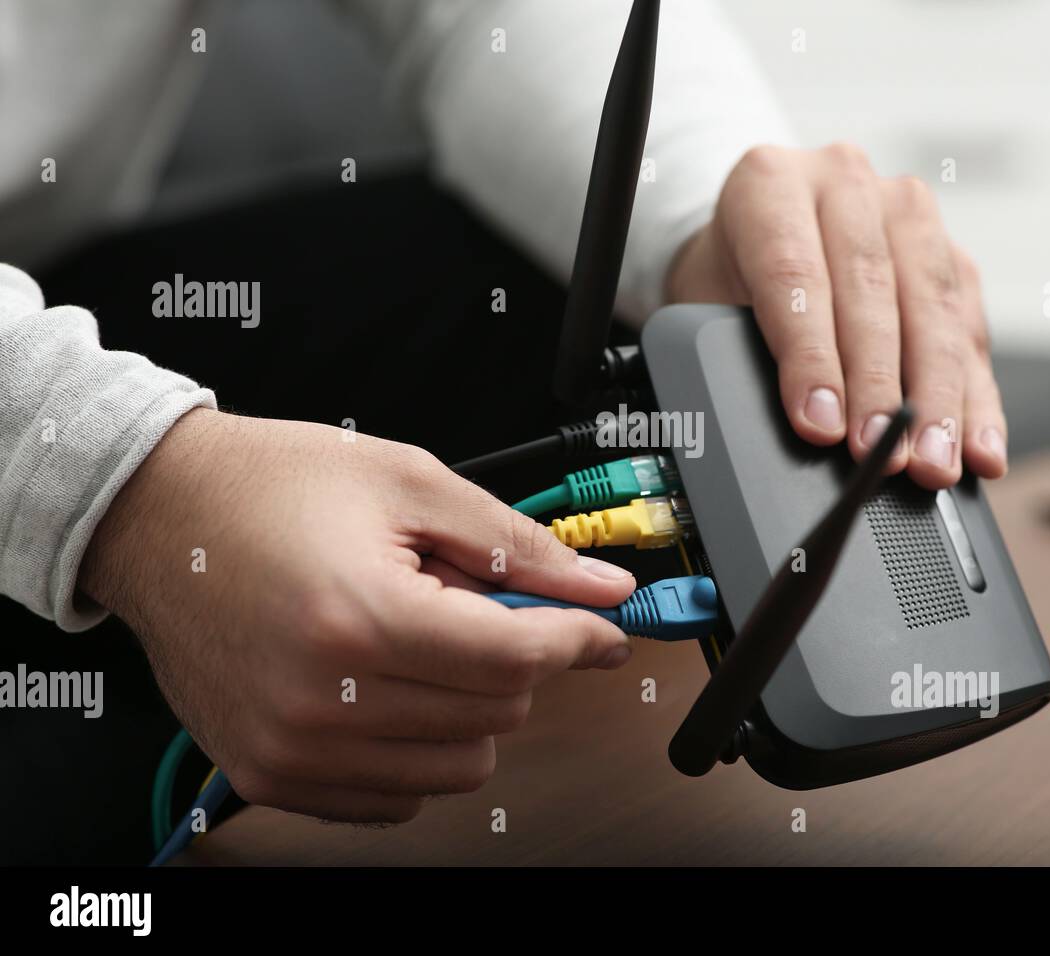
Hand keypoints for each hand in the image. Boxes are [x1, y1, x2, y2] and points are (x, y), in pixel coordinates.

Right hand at [79, 408, 634, 822]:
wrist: (159, 515)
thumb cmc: (273, 488)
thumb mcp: (410, 486)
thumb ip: (515, 547)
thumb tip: (600, 587)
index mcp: (359, 619)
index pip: (515, 661)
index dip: (578, 637)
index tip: (601, 625)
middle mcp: (322, 702)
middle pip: (496, 714)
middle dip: (515, 657)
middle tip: (475, 603)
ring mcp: (294, 750)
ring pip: (458, 766)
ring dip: (470, 707)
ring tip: (421, 639)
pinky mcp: (272, 775)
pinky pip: (398, 796)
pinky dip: (420, 747)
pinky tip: (391, 685)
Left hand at [666, 143, 1006, 488]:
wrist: (758, 241)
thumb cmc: (728, 278)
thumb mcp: (707, 306)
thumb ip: (740, 351)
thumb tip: (805, 426)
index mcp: (770, 183)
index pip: (795, 271)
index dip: (810, 356)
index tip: (820, 425)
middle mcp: (845, 183)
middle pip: (872, 289)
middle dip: (880, 384)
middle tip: (879, 447)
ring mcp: (906, 212)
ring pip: (935, 307)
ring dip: (939, 397)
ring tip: (934, 461)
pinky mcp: (950, 254)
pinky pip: (969, 329)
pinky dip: (976, 398)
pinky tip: (978, 448)